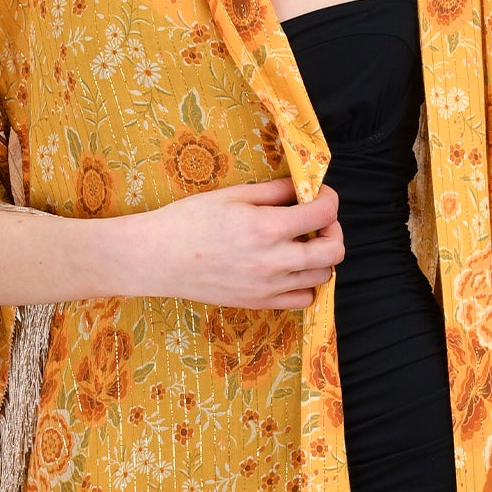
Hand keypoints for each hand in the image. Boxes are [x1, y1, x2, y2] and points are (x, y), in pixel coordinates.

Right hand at [124, 177, 344, 309]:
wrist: (157, 258)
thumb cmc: (189, 221)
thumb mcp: (232, 195)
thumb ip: (274, 191)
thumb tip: (302, 188)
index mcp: (267, 227)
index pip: (324, 213)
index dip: (329, 199)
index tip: (319, 195)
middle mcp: (274, 261)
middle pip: (334, 251)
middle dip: (332, 231)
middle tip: (316, 222)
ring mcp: (268, 287)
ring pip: (323, 276)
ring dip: (319, 257)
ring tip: (299, 244)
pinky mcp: (259, 303)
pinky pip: (303, 299)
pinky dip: (305, 283)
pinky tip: (288, 268)